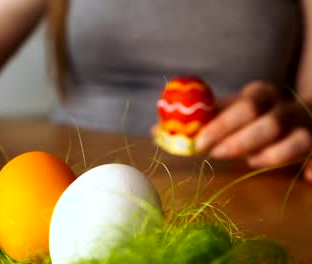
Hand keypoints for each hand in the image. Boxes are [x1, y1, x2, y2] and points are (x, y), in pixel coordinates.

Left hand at [195, 81, 311, 181]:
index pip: (246, 106)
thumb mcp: (227, 111)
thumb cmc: (249, 117)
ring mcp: (306, 127)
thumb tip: (160, 131)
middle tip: (218, 154)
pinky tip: (306, 178)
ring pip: (300, 140)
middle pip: (271, 123)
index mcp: (261, 94)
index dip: (222, 125)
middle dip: (242, 141)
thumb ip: (199, 120)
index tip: (200, 143)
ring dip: (274, 155)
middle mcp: (287, 108)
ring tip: (252, 162)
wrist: (292, 115)